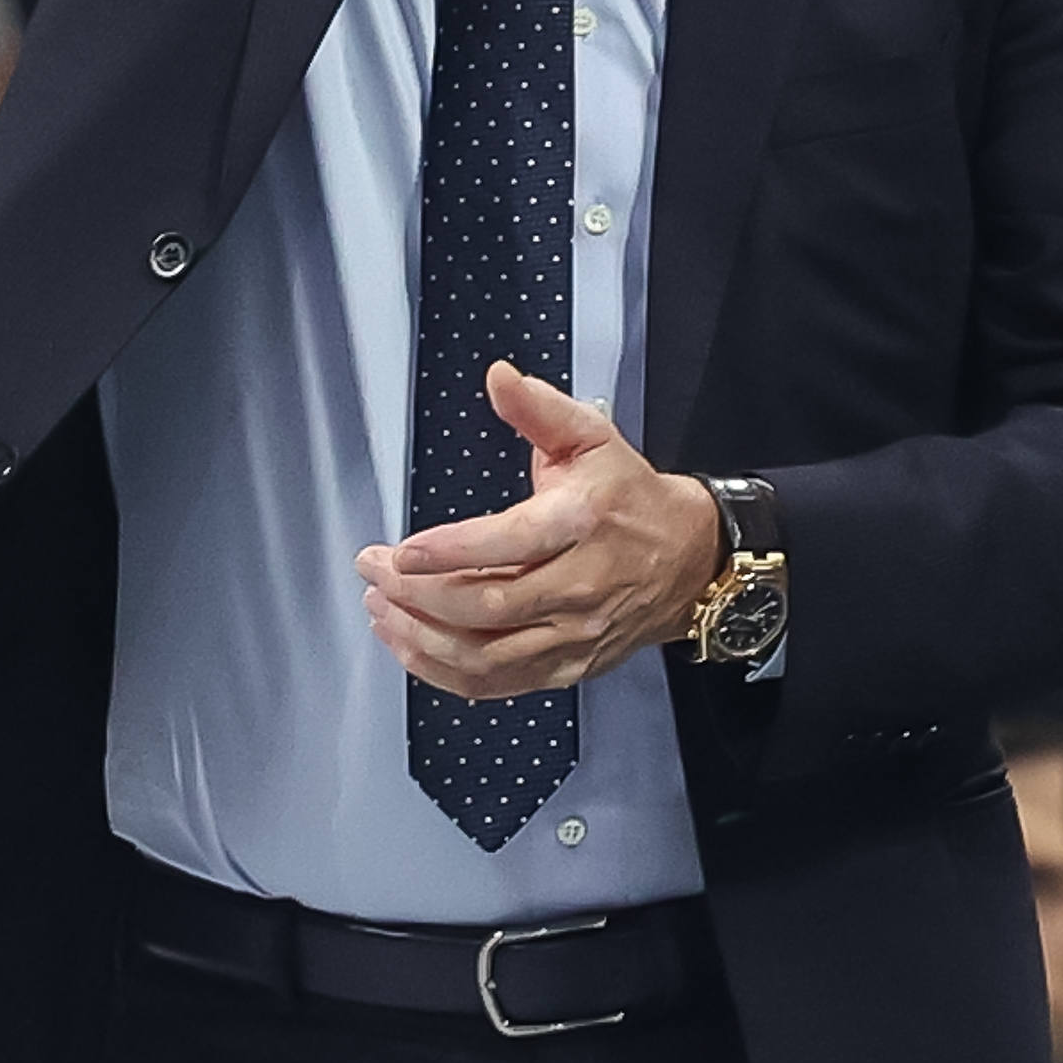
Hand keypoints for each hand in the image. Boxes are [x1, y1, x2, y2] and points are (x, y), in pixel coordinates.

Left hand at [356, 362, 722, 697]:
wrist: (688, 560)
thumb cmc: (631, 496)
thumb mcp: (592, 437)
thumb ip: (539, 409)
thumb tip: (499, 378)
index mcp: (581, 522)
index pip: (510, 544)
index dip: (450, 551)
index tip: (401, 551)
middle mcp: (580, 585)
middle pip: (487, 605)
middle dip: (417, 594)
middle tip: (373, 571)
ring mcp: (573, 634)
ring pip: (486, 654)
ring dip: (421, 637)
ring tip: (380, 608)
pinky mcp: (567, 667)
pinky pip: (497, 684)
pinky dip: (445, 673)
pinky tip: (411, 646)